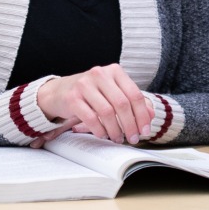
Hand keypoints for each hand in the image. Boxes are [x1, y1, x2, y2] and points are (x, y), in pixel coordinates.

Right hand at [35, 64, 155, 143]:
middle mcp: (100, 74)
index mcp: (114, 71)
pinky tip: (103, 134)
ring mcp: (85, 85)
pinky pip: (91, 118)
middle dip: (130, 125)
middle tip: (132, 138)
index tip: (144, 130)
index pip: (134, 94)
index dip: (142, 115)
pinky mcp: (73, 97)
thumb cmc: (90, 94)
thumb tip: (150, 115)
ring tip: (117, 138)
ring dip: (115, 130)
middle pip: (122, 104)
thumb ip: (132, 102)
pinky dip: (100, 130)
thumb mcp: (112, 93)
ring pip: (107, 112)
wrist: (58, 92)